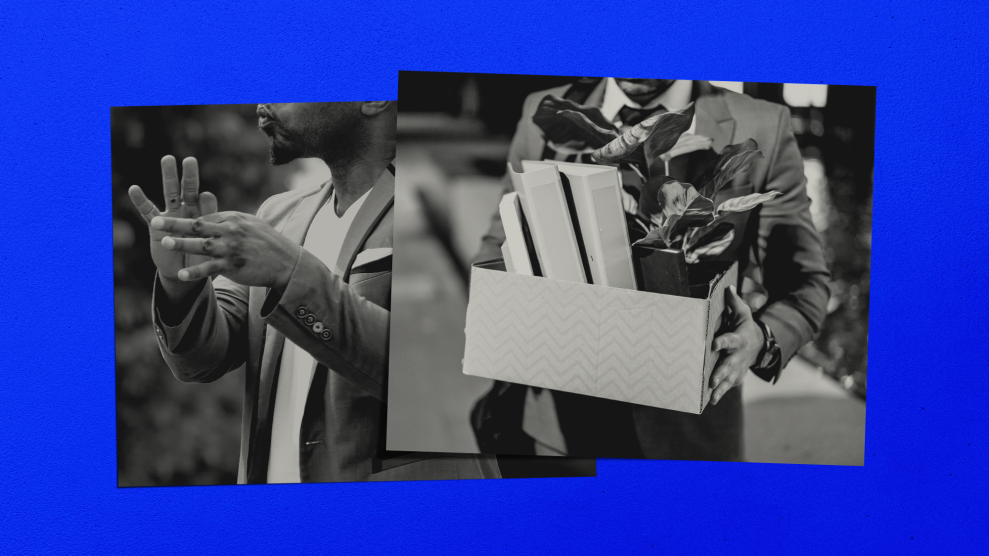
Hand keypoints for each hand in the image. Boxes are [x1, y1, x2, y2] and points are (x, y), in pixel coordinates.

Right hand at [128, 156, 217, 284]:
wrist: (186, 273)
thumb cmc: (201, 256)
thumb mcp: (208, 240)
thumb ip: (208, 216)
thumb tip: (207, 192)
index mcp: (202, 215)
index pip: (205, 201)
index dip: (205, 199)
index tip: (204, 196)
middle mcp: (187, 212)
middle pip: (187, 190)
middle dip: (188, 175)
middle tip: (190, 160)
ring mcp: (171, 217)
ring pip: (170, 194)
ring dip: (169, 177)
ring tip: (168, 159)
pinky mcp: (156, 225)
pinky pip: (147, 211)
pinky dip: (140, 200)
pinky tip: (134, 189)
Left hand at [150, 211, 301, 290]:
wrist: (287, 263)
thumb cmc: (269, 243)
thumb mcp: (252, 225)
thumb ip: (232, 222)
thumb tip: (216, 218)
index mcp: (233, 219)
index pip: (205, 217)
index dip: (186, 220)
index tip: (170, 220)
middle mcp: (231, 231)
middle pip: (197, 225)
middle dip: (174, 223)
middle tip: (155, 221)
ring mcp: (231, 249)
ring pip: (201, 245)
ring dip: (181, 244)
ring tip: (162, 243)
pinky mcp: (233, 266)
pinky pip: (210, 269)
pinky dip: (195, 272)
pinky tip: (182, 275)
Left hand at [709, 285, 764, 404]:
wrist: (759, 345)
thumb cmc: (745, 327)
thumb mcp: (743, 313)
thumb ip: (734, 302)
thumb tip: (727, 287)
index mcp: (739, 339)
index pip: (730, 340)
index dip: (722, 342)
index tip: (713, 344)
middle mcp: (738, 355)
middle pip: (729, 364)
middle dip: (721, 372)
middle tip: (712, 380)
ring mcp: (738, 367)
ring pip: (729, 378)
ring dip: (721, 388)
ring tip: (712, 396)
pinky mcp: (737, 375)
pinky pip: (729, 385)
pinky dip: (722, 392)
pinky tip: (712, 401)